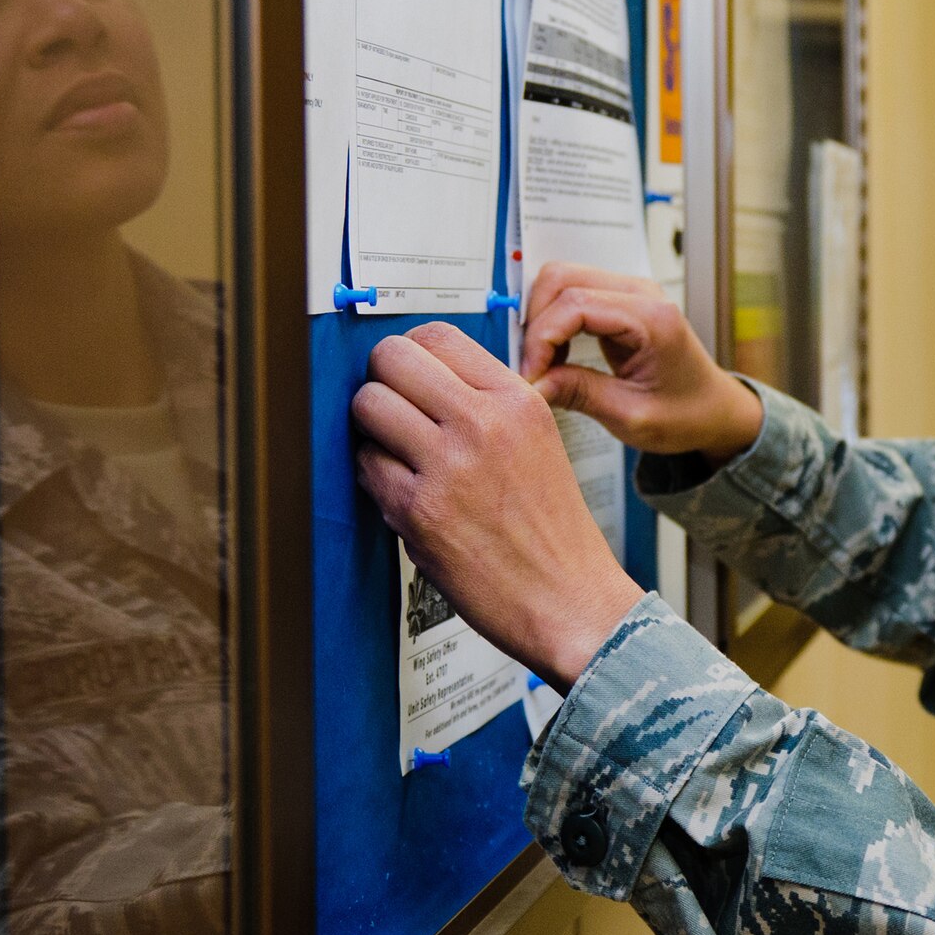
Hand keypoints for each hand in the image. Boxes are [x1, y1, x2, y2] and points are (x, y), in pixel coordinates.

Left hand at [351, 321, 643, 690]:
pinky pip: (365, 465)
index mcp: (518, 401)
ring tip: (395, 454)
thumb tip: (422, 381)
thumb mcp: (540, 443)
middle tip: (391, 410)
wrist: (570, 599)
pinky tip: (403, 495)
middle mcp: (485, 423)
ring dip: (371, 429)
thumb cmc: (553, 532)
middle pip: (392, 357)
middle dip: (382, 381)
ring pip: (368, 405)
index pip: (438, 335)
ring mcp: (449, 465)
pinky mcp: (419, 510)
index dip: (412, 353)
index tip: (410, 376)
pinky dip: (373, 478)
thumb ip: (488, 406)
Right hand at [520, 263, 762, 466]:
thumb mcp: (632, 416)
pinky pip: (572, 296)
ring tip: (544, 365)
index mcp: (652, 318)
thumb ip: (580, 394)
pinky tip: (557, 358)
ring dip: (541, 320)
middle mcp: (641, 293)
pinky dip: (554, 322)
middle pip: (562, 278)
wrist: (715, 410)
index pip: (576, 304)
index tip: (531, 376)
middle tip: (531, 368)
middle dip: (535, 323)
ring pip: (562, 281)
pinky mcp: (620, 302)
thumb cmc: (688, 414)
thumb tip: (532, 385)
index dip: (542, 338)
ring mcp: (630, 292)